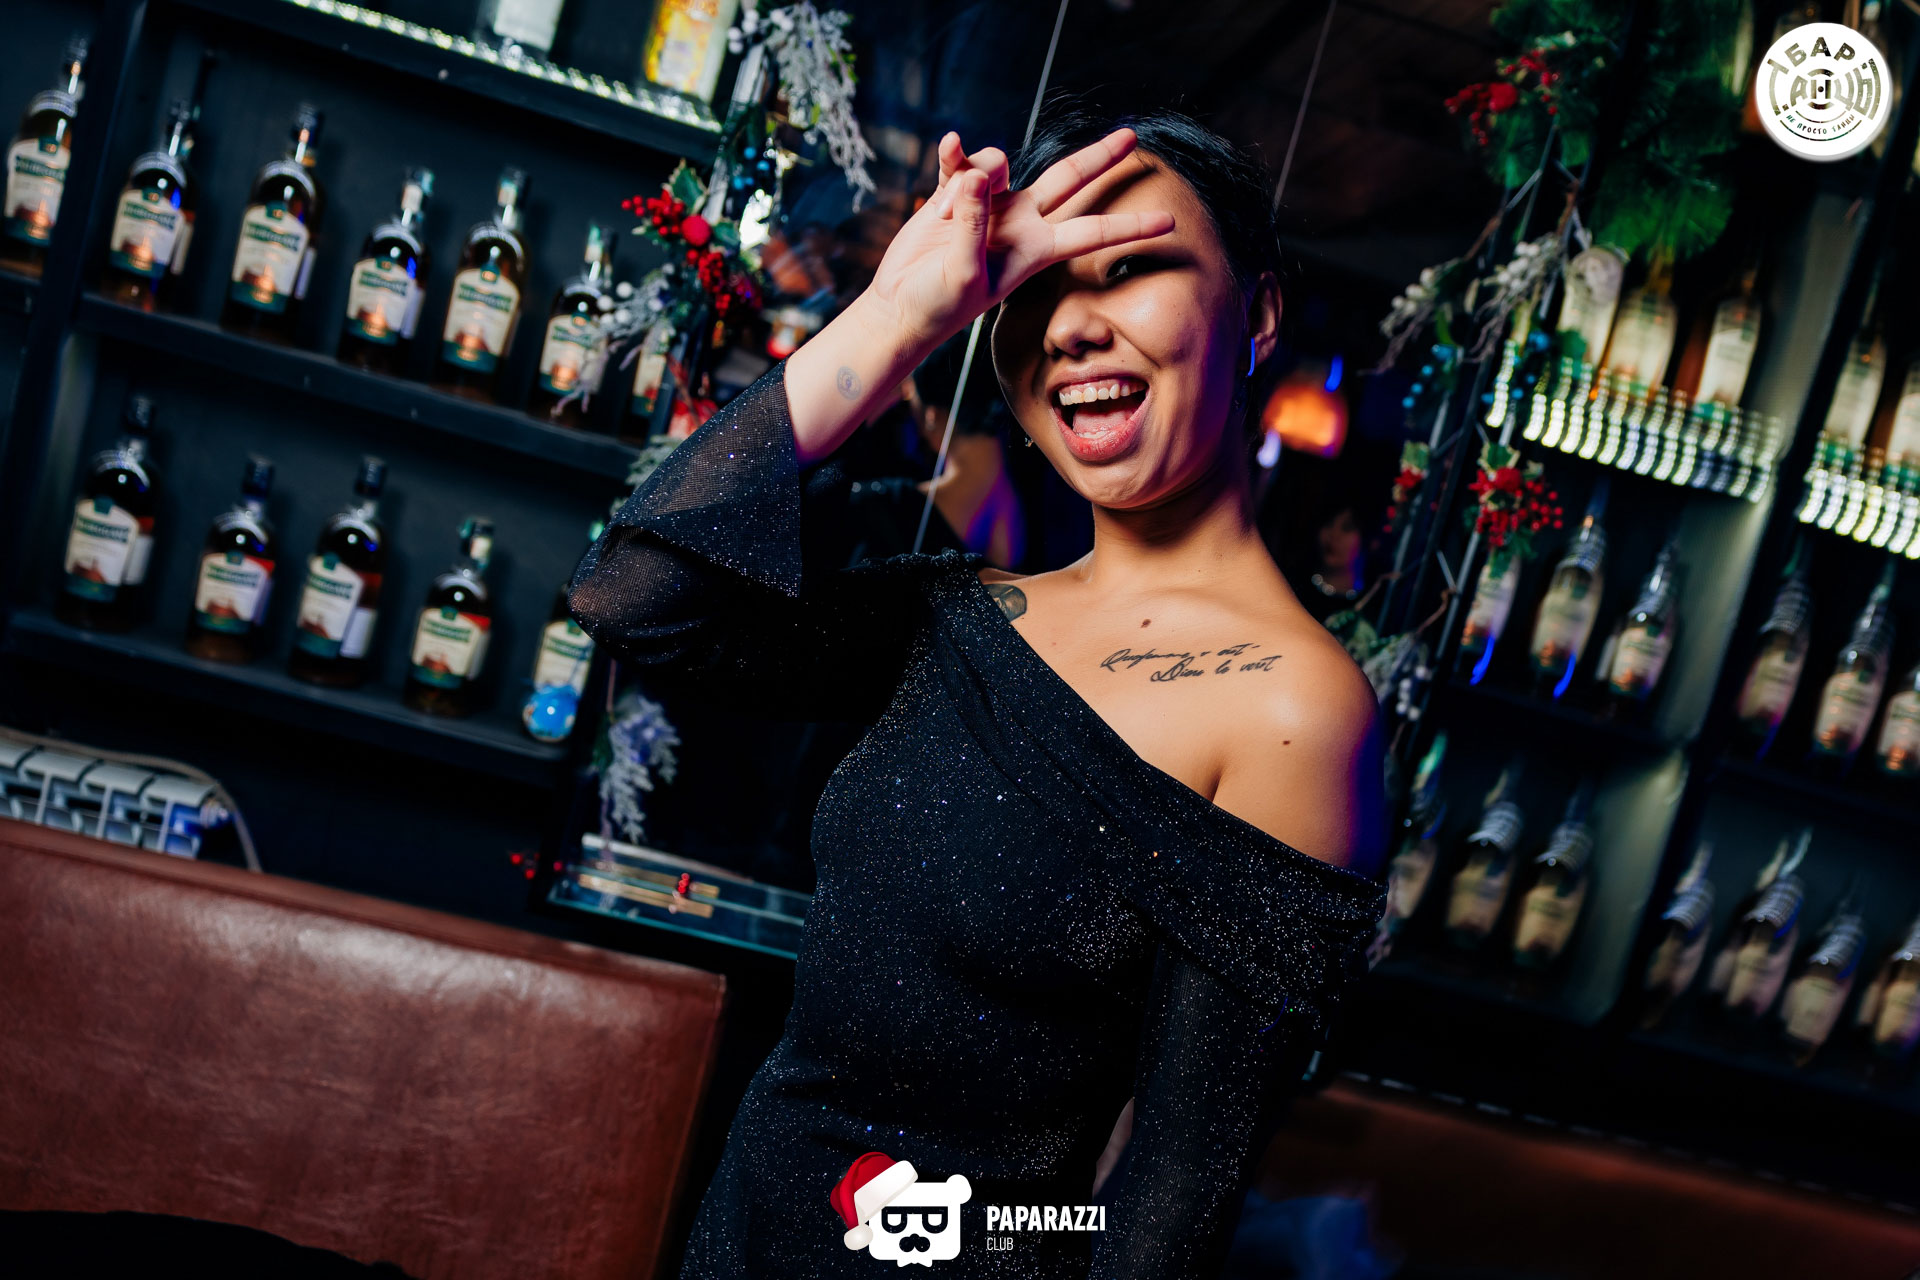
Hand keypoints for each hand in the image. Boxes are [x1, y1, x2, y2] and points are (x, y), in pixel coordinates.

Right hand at [863, 127, 1174, 353]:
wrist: (900, 307)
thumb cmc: (938, 304)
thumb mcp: (963, 271)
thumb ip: (974, 223)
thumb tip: (978, 176)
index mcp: (1035, 249)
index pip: (1093, 232)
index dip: (1130, 226)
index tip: (1170, 222)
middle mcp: (1020, 223)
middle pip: (1069, 180)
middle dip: (1100, 158)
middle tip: (1131, 136)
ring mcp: (989, 206)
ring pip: (1000, 163)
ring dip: (979, 170)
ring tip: (950, 208)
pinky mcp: (954, 195)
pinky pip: (961, 161)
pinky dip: (955, 153)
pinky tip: (948, 146)